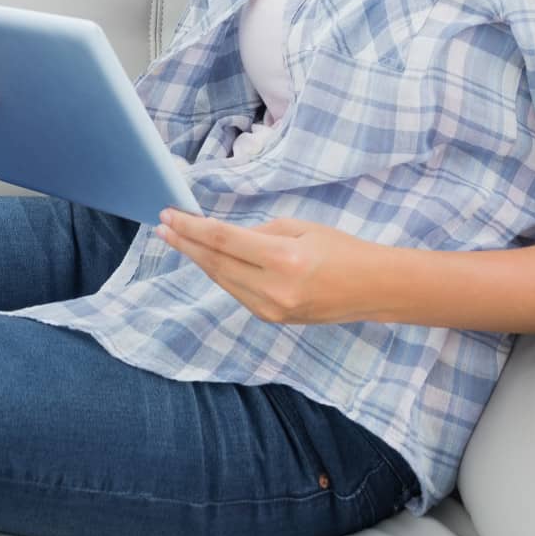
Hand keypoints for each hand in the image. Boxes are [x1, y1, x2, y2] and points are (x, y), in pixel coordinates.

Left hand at [155, 209, 387, 324]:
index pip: (223, 240)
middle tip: (162, 226)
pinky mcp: (273, 319)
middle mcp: (273, 289)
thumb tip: (225, 236)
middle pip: (216, 263)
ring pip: (222, 280)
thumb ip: (259, 232)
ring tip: (178, 239)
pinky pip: (237, 292)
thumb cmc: (341, 249)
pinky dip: (220, 273)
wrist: (372, 289)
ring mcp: (272, 309)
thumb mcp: (300, 228)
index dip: (191, 228)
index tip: (169, 216)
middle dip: (186, 243)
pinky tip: (208, 258)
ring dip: (198, 259)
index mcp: (283, 258)